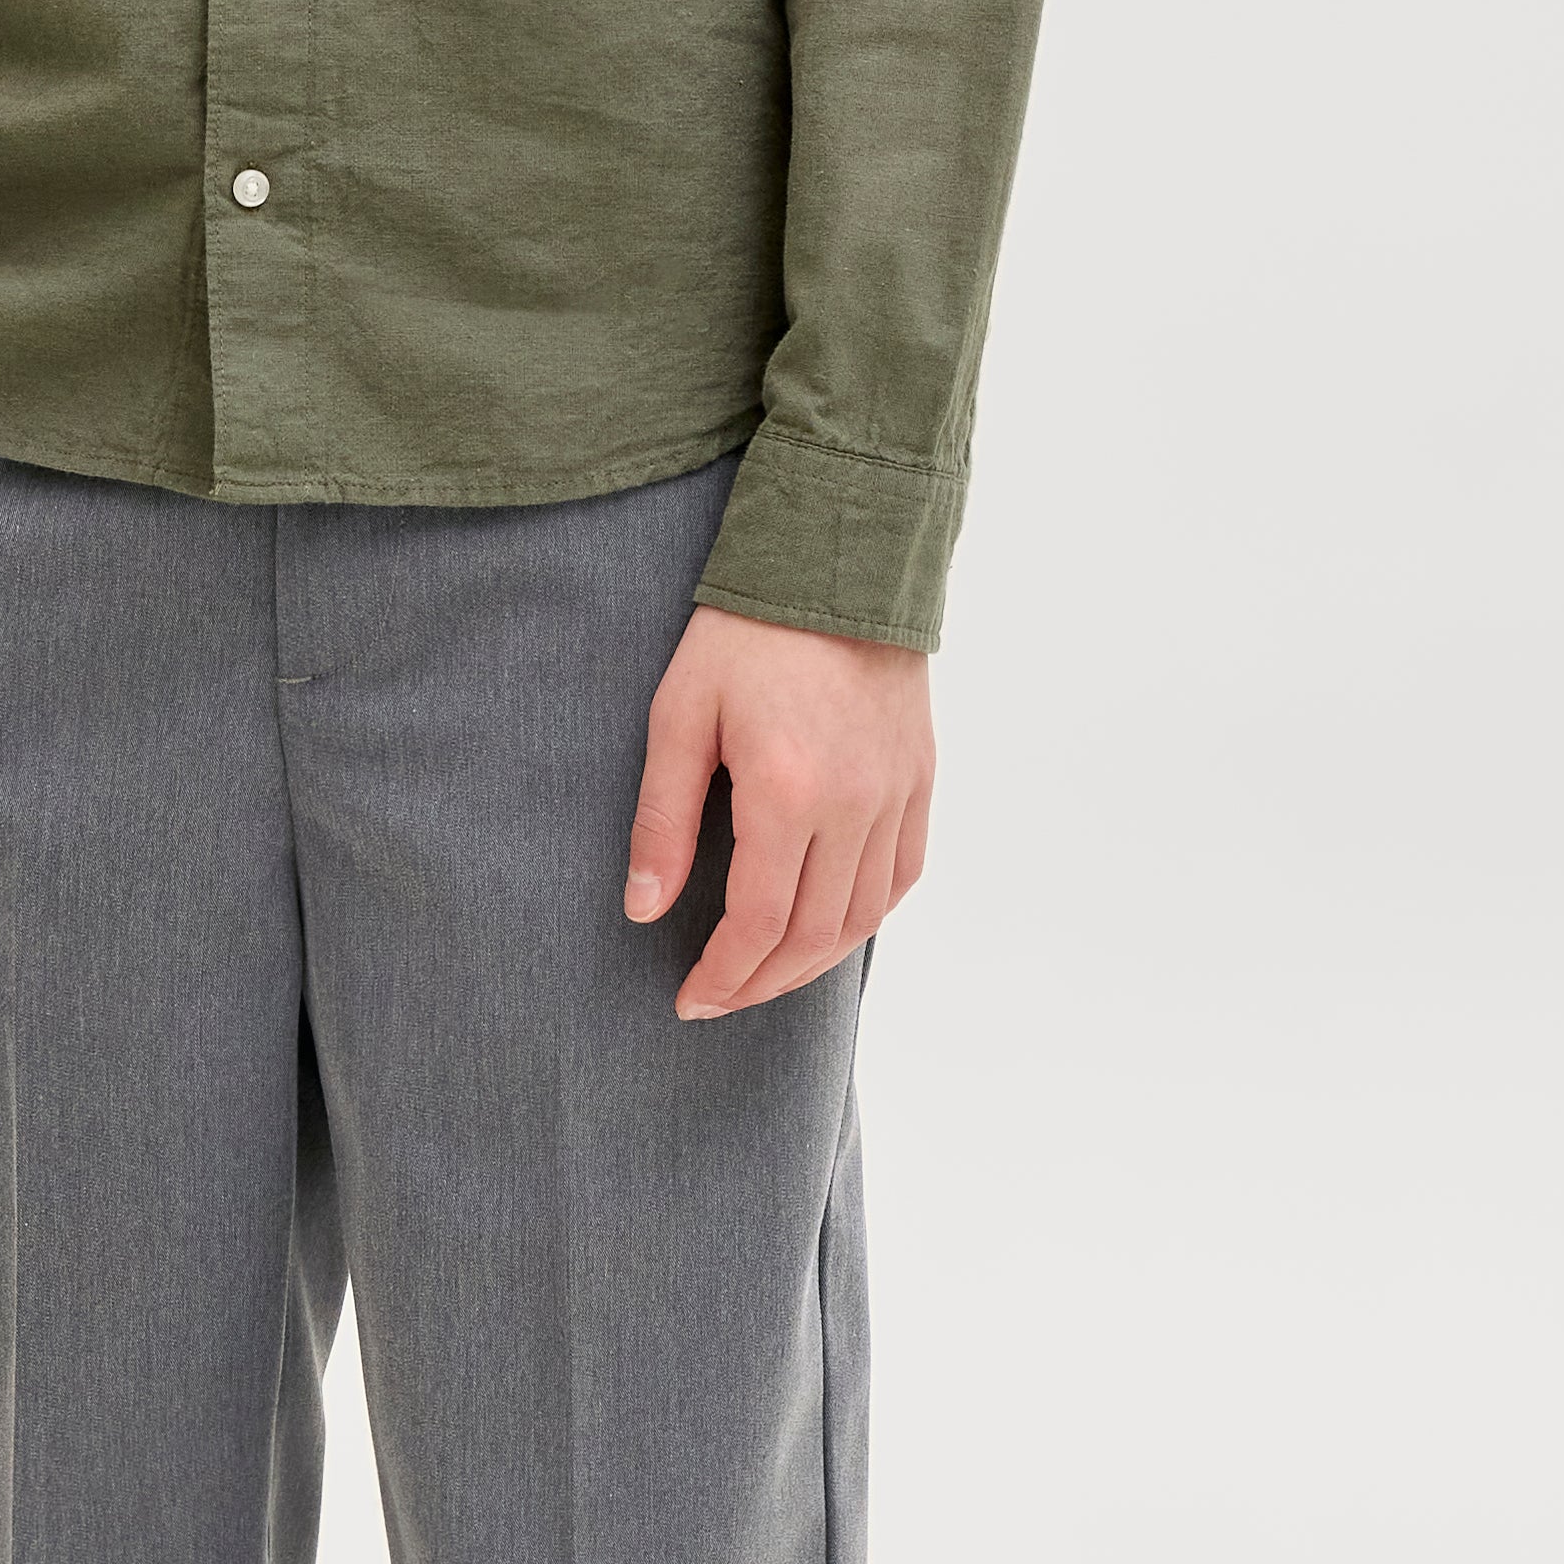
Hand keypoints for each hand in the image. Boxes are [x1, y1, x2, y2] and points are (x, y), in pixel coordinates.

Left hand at [623, 606, 932, 1020]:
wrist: (838, 564)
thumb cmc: (745, 634)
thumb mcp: (680, 716)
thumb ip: (662, 821)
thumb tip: (644, 909)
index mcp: (786, 793)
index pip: (757, 923)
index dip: (722, 975)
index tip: (689, 999)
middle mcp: (853, 806)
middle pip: (812, 935)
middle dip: (760, 983)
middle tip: (718, 1000)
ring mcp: (896, 795)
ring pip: (863, 917)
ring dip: (812, 963)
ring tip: (765, 977)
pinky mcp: (920, 779)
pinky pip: (903, 875)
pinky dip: (866, 918)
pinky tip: (829, 929)